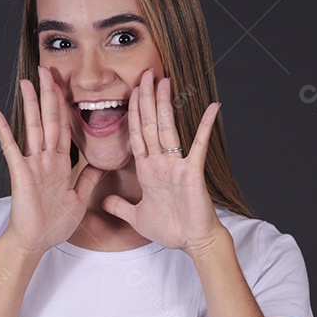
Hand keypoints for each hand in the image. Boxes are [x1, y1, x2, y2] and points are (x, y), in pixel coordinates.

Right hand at [0, 66, 103, 257]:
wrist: (36, 242)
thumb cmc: (54, 225)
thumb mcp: (79, 199)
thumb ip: (87, 180)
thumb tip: (101, 164)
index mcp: (60, 164)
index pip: (65, 129)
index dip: (67, 107)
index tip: (67, 87)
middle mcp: (46, 159)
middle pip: (50, 120)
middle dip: (50, 95)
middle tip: (47, 70)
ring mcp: (32, 164)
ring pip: (34, 127)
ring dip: (30, 104)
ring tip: (26, 80)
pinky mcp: (20, 172)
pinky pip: (11, 147)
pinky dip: (2, 128)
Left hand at [101, 69, 225, 256]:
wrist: (193, 242)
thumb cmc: (170, 229)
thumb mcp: (137, 217)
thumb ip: (121, 206)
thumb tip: (105, 201)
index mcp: (148, 170)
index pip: (136, 135)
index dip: (131, 113)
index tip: (129, 92)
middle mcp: (161, 163)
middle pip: (150, 125)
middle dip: (145, 99)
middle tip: (145, 74)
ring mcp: (176, 165)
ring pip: (167, 129)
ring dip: (164, 104)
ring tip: (164, 81)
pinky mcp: (192, 172)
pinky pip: (198, 145)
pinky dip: (205, 126)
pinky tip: (211, 107)